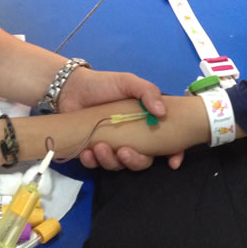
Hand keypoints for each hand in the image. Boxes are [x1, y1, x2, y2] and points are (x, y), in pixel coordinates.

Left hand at [60, 68, 183, 170]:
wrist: (73, 87)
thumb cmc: (104, 84)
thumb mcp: (129, 82)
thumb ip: (148, 92)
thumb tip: (161, 113)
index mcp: (144, 124)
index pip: (166, 144)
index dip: (173, 154)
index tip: (172, 163)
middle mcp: (131, 139)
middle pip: (142, 161)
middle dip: (135, 161)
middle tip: (124, 152)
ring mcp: (112, 147)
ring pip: (118, 165)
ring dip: (110, 161)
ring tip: (99, 147)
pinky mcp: (92, 151)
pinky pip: (95, 165)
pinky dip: (92, 162)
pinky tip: (87, 153)